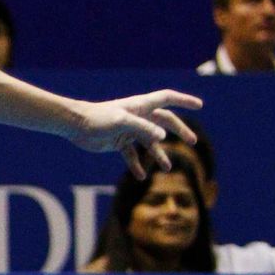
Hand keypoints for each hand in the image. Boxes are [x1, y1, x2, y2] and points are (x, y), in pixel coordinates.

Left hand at [69, 89, 203, 178]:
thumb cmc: (98, 118)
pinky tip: (141, 175)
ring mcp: (129, 130)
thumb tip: (163, 136)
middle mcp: (137, 117)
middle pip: (164, 122)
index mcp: (140, 106)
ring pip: (150, 142)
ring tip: (167, 168)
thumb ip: (143, 128)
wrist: (75, 126)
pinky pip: (132, 155)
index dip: (183, 100)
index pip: (167, 99)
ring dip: (159, 154)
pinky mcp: (119, 142)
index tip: (199, 105)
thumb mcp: (122, 122)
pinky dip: (136, 164)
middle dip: (180, 131)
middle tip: (193, 141)